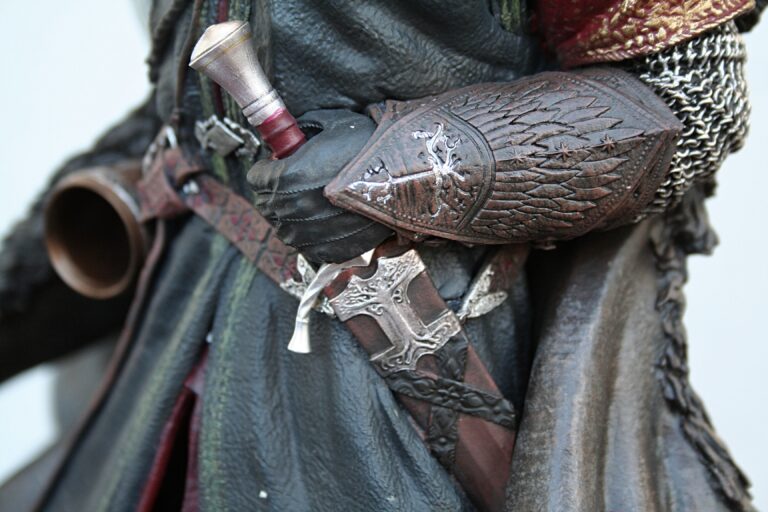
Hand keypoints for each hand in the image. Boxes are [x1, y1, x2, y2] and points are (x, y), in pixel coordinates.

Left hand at [247, 109, 392, 263]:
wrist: (406, 176)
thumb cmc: (371, 148)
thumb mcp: (333, 124)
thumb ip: (304, 129)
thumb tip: (293, 133)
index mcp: (287, 177)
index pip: (256, 178)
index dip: (266, 168)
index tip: (277, 165)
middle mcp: (294, 210)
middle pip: (266, 205)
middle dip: (275, 192)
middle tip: (294, 182)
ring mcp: (311, 235)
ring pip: (284, 228)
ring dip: (291, 215)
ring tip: (313, 201)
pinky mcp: (329, 251)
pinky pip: (307, 246)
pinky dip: (311, 236)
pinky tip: (325, 220)